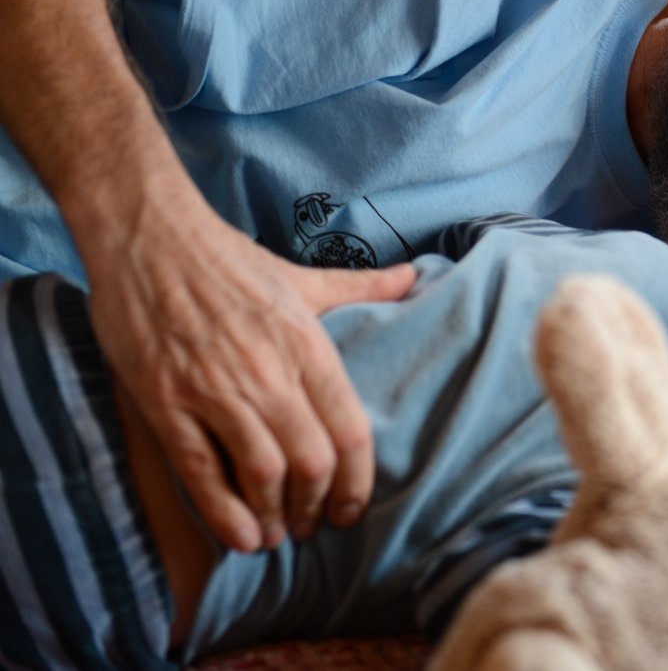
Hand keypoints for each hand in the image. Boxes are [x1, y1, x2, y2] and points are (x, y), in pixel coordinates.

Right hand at [86, 211, 416, 551]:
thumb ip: (360, 287)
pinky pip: (200, 470)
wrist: (149, 235)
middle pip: (312, 462)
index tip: (355, 508)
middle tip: (314, 525)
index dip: (358, 481)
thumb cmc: (229, 258)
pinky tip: (239, 536)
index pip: (350, 430)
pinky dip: (222, 512)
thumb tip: (414, 278)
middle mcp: (269, 373)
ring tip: (276, 534)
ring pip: (261, 473)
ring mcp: (215, 390)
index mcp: (308, 345)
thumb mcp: (301, 276)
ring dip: (273, 516)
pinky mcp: (166, 402)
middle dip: (318, 506)